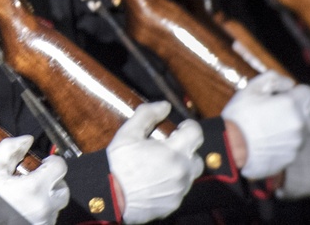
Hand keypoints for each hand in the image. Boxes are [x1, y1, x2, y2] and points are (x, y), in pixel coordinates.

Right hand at [0, 136, 68, 224]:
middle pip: (63, 187)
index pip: (60, 167)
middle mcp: (46, 205)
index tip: (43, 163)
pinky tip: (29, 205)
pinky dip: (44, 208)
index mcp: (35, 188)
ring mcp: (47, 219)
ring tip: (31, 193)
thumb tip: (26, 141)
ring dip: (49, 195)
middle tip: (38, 178)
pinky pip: (52, 214)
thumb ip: (9, 149)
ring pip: (58, 202)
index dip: (52, 161)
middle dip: (52, 180)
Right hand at [107, 101, 202, 224]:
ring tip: (159, 165)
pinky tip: (155, 180)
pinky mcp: (174, 203)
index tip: (179, 128)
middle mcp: (182, 172)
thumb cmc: (119, 165)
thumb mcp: (128, 134)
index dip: (189, 127)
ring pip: (189, 174)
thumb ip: (147, 115)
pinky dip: (172, 183)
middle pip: (196, 156)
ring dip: (179, 167)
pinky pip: (180, 190)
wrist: (113, 199)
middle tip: (167, 148)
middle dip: (185, 150)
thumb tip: (164, 106)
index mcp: (174, 152)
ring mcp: (179, 190)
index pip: (196, 133)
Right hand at [220, 71, 309, 178]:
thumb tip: (290, 84)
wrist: (232, 148)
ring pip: (303, 131)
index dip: (295, 91)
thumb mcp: (251, 89)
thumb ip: (273, 79)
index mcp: (291, 104)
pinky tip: (268, 139)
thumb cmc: (240, 116)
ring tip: (270, 127)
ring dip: (293, 126)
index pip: (307, 92)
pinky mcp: (292, 156)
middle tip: (279, 111)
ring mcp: (297, 142)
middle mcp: (300, 123)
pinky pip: (294, 145)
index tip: (284, 94)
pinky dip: (286, 141)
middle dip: (299, 110)